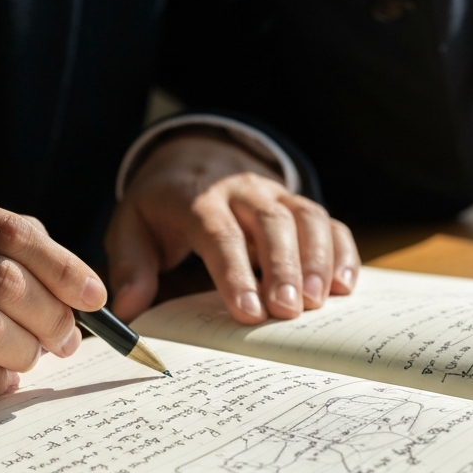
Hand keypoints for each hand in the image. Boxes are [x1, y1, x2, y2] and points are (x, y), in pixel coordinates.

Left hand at [105, 134, 359, 323]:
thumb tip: (127, 308)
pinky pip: (329, 223)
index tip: (247, 312)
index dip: (234, 273)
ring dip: (317, 260)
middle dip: (283, 268)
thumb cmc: (161, 207)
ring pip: (306, 217)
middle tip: (289, 312)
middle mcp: (242, 190)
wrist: (192, 159)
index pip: (219, 233)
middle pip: (270, 223)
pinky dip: (342, 252)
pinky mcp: (298, 205)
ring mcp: (275, 194)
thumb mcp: (131, 227)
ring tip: (319, 303)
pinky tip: (345, 287)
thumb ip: (130, 266)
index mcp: (197, 198)